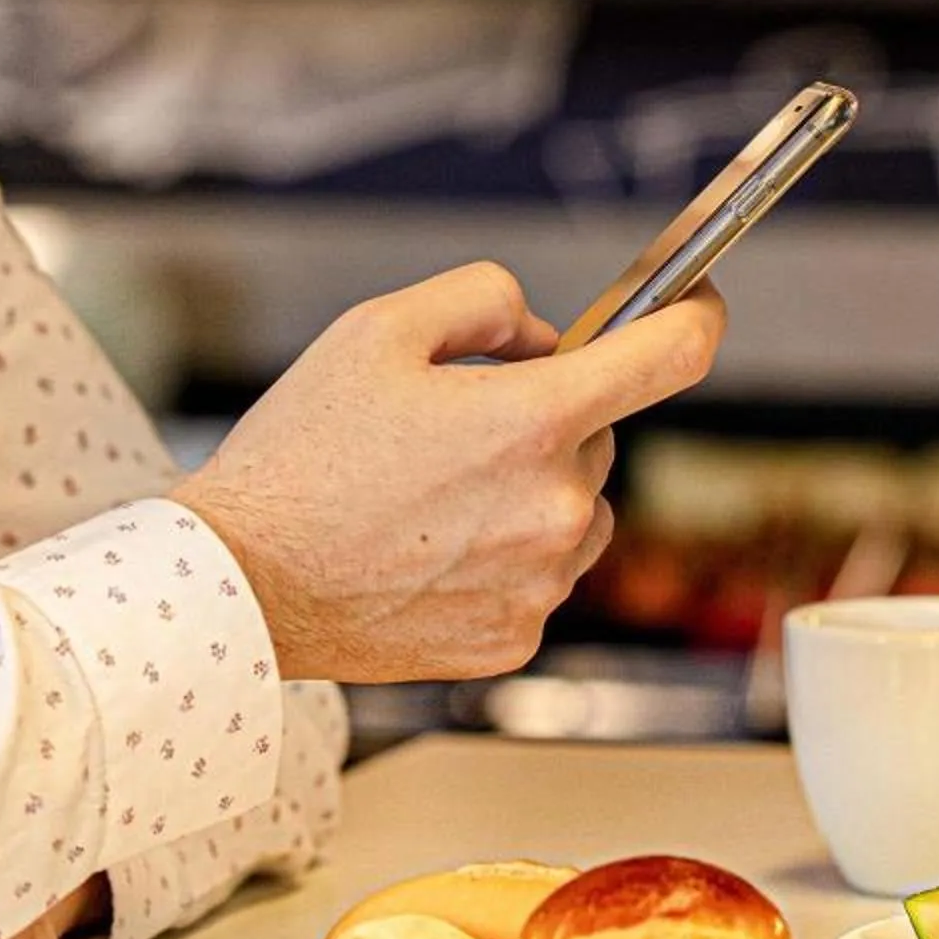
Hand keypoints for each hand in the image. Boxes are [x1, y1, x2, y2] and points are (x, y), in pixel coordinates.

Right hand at [179, 262, 724, 683]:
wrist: (243, 583)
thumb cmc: (301, 457)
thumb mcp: (379, 329)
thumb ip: (485, 299)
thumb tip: (546, 337)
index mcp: (533, 422)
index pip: (672, 356)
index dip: (694, 317)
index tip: (695, 306)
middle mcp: (557, 509)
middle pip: (598, 435)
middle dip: (544, 417)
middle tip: (453, 425)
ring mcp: (541, 583)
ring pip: (577, 511)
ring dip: (531, 492)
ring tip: (432, 496)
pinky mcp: (515, 639)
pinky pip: (540, 576)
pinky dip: (502, 556)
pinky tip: (427, 549)